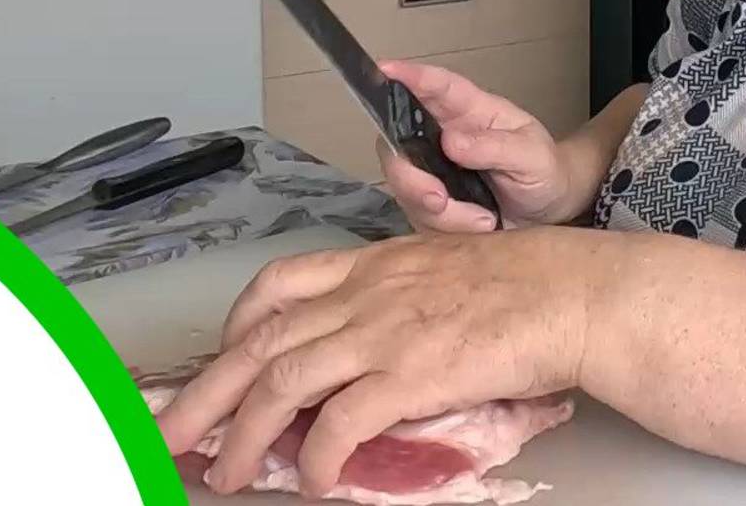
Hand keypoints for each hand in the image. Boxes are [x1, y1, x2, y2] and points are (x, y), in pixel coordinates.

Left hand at [150, 228, 622, 496]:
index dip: (237, 323)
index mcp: (375, 264)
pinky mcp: (409, 374)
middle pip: (258, 339)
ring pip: (281, 381)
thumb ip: (405, 299)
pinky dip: (316, 456)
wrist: (577, 292)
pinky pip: (340, 422)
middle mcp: (365, 293)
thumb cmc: (532, 283)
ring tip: (225, 474)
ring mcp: (383, 332)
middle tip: (169, 435)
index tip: (223, 356)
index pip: (280, 283)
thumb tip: (384, 344)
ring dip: (243, 433)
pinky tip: (312, 481)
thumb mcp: (449, 271)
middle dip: (204, 391)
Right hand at [376, 60, 586, 231]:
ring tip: (483, 220)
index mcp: (471, 111)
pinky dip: (446, 228)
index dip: (409, 75)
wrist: (548, 209)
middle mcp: (443, 136)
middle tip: (438, 200)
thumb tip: (451, 142)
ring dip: (438, 211)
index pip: (438, 86)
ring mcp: (433, 169)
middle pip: (400, 144)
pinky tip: (478, 226)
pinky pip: (418, 216)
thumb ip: (496, 147)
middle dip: (410, 177)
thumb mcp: (532, 156)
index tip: (384, 69)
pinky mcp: (430, 202)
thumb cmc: (544, 169)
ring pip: (406, 186)